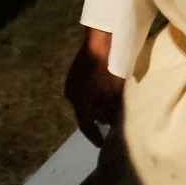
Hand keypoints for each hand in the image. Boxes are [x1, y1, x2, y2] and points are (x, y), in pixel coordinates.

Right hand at [65, 28, 124, 145]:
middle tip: (106, 127)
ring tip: (106, 111)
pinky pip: (84, 90)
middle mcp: (71, 94)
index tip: (101, 144)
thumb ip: (112, 111)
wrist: (101, 40)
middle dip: (95, 120)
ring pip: (83, 101)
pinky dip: (93, 95)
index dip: (95, 136)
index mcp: (79, 103)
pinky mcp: (76, 71)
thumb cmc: (109, 69)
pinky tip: (102, 94)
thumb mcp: (114, 93)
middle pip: (84, 113)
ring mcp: (72, 81)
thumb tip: (111, 124)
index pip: (86, 126)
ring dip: (94, 107)